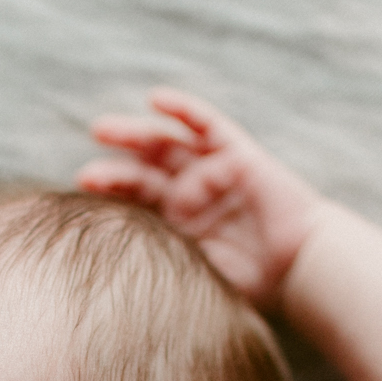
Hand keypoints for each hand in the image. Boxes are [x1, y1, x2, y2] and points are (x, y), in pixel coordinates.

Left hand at [77, 89, 324, 308]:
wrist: (299, 267)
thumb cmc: (252, 282)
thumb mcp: (196, 274)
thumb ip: (162, 263)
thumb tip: (108, 275)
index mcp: (179, 224)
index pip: (136, 204)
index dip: (110, 198)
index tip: (82, 199)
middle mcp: (192, 194)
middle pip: (144, 171)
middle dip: (114, 169)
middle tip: (86, 173)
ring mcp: (213, 170)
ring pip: (167, 144)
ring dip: (134, 134)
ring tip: (101, 130)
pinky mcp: (238, 151)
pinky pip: (207, 123)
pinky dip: (182, 108)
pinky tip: (155, 99)